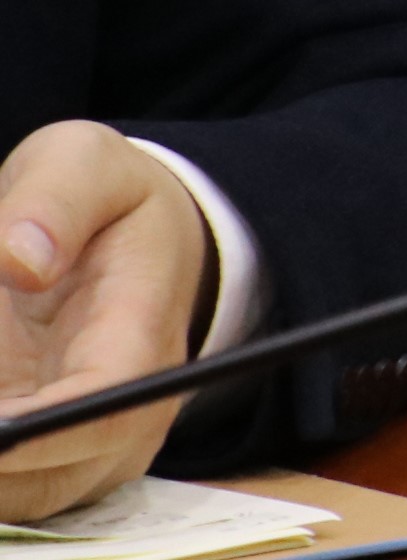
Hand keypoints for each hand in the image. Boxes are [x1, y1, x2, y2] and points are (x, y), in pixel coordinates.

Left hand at [0, 124, 208, 522]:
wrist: (140, 247)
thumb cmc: (109, 205)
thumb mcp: (82, 162)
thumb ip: (53, 201)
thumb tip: (20, 262)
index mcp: (140, 339)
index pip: (100, 411)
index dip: (28, 432)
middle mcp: (125, 422)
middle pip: (35, 478)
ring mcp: (83, 458)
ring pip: (8, 498)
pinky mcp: (43, 474)